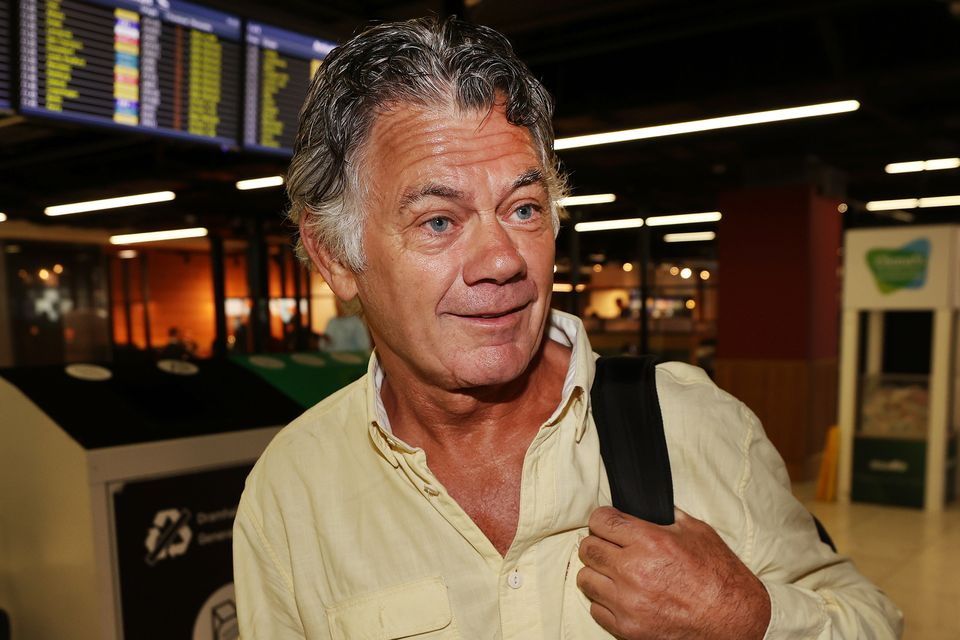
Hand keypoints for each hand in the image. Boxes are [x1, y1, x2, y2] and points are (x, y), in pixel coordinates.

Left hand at [577, 506, 770, 639]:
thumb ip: (666, 516)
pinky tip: (623, 596)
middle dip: (598, 542)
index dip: (604, 519)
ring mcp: (628, 602)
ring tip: (616, 573)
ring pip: (586, 579)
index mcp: (649, 542)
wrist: (735, 620)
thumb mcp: (697, 532)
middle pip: (588, 548)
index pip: (600, 520)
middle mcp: (633, 571)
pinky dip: (606, 602)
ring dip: (598, 573)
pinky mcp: (628, 628)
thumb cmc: (720, 576)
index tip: (609, 523)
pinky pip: (596, 609)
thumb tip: (647, 506)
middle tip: (612, 546)